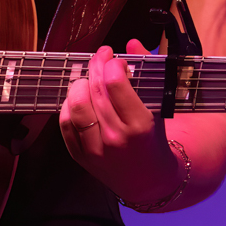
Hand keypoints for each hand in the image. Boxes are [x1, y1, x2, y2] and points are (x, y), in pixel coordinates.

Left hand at [59, 40, 181, 206]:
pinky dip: (68, 105)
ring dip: (79, 84)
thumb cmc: (154, 141)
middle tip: (100, 57)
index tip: (115, 58)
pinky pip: (66, 123)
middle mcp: (115, 137)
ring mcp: (95, 149)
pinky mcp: (80, 156)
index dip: (112, 63)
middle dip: (95, 65)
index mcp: (139, 125)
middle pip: (94, 90)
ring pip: (76, 105)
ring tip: (88, 78)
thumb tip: (132, 43)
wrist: (149, 182)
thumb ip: (146, 73)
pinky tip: (79, 97)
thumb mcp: (159, 108)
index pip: (115, 83)